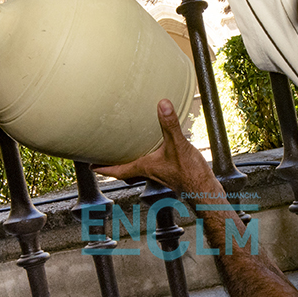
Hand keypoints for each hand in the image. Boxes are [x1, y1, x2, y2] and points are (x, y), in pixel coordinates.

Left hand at [96, 99, 216, 198]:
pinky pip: (155, 164)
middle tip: (103, 158)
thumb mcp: (178, 145)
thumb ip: (170, 125)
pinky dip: (150, 157)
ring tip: (126, 151)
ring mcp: (161, 174)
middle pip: (126, 170)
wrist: (205, 192)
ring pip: (140, 168)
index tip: (91, 166)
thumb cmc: (190, 175)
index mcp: (146, 167)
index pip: (118, 170)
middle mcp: (151, 172)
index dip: (104, 168)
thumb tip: (162, 104)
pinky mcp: (173, 173)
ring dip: (131, 161)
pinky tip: (158, 149)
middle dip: (114, 164)